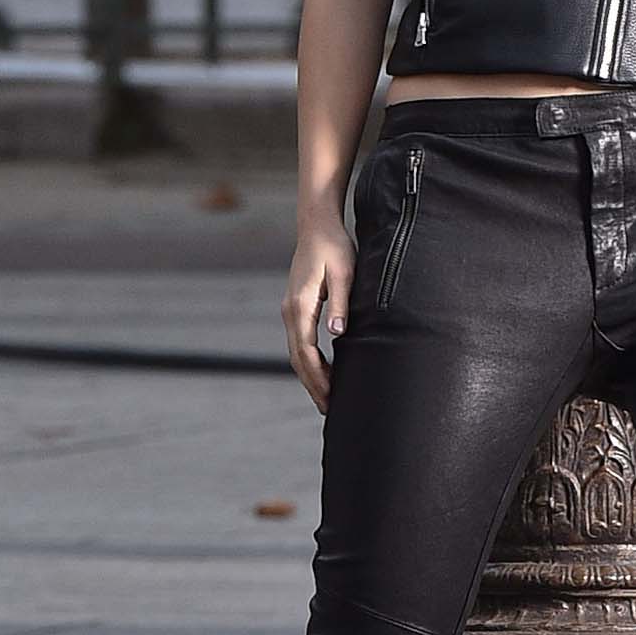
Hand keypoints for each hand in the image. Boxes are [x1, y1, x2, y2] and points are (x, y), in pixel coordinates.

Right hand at [283, 213, 354, 411]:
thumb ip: (342, 304)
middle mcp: (290, 311)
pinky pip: (300, 341)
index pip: (307, 352)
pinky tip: (323, 370)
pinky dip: (309, 360)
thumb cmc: (334, 247)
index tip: (331, 397)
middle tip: (329, 408)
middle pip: (298, 358)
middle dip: (312, 384)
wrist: (317, 225)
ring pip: (297, 352)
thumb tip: (339, 333)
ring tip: (327, 397)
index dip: (319, 377)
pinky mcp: (296, 307)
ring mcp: (290, 309)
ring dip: (310, 375)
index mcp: (301, 306)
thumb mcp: (345, 274)